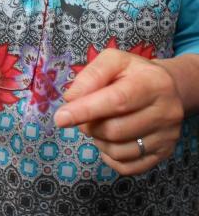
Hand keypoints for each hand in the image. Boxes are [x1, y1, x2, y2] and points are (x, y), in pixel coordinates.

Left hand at [54, 49, 183, 174]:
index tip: (60, 118)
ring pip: (118, 151)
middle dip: (89, 124)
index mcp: (153, 82)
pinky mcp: (164, 154)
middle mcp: (166, 111)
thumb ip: (91, 75)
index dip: (86, 110)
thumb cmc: (132, 72)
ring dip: (97, 139)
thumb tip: (71, 99)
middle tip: (84, 114)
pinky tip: (108, 139)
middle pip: (115, 129)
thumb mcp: (113, 60)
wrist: (165, 87)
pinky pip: (126, 167)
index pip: (117, 101)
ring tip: (99, 122)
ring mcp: (167, 136)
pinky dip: (108, 155)